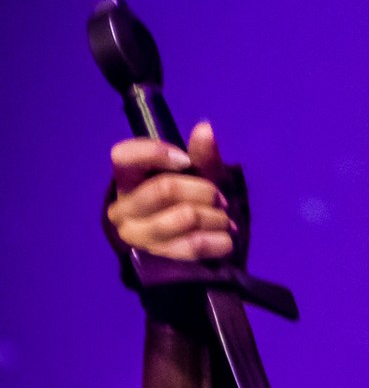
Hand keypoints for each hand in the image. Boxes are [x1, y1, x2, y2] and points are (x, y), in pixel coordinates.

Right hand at [108, 122, 236, 262]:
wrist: (197, 250)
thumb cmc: (193, 203)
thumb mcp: (200, 176)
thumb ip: (202, 155)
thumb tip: (205, 128)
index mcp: (126, 180)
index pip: (123, 156)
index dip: (156, 153)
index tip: (186, 160)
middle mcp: (122, 208)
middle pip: (165, 189)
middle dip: (203, 191)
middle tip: (221, 199)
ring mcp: (136, 236)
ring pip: (184, 217)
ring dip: (215, 217)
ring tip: (225, 220)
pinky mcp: (155, 259)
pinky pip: (191, 245)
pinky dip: (216, 241)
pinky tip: (227, 240)